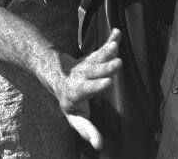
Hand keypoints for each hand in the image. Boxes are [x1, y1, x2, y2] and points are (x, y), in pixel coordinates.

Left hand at [57, 29, 121, 149]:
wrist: (58, 77)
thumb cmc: (70, 101)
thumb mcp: (75, 118)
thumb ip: (87, 130)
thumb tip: (99, 145)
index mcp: (75, 93)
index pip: (85, 89)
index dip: (96, 86)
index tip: (108, 82)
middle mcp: (80, 77)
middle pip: (93, 72)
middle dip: (105, 68)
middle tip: (118, 64)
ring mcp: (86, 65)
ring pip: (96, 58)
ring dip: (107, 51)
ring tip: (116, 45)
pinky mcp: (93, 57)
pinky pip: (102, 49)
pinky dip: (110, 41)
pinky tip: (117, 32)